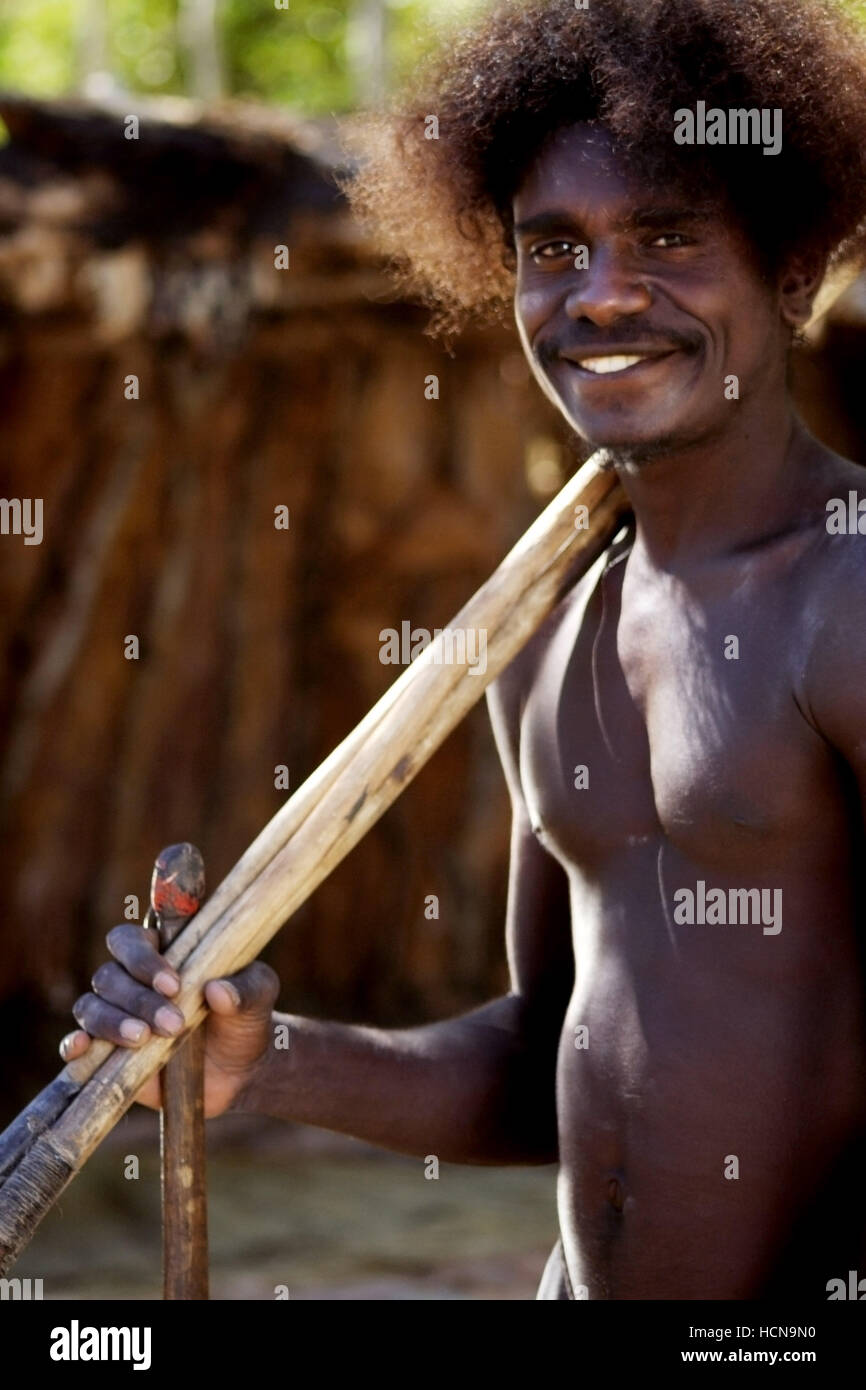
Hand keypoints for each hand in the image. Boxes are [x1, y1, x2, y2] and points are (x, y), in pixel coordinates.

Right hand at [59, 923, 278, 1116]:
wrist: (241, 1070)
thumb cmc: (245, 1018)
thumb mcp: (257, 996)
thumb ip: (244, 988)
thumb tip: (217, 991)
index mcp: (161, 953)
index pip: (130, 940)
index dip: (143, 958)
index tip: (174, 984)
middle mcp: (130, 981)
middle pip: (109, 976)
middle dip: (139, 999)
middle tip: (174, 1024)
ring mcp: (116, 1016)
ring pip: (91, 1007)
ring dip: (113, 1022)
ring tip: (144, 1040)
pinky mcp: (106, 1053)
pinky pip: (76, 1044)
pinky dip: (73, 1045)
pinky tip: (83, 1049)